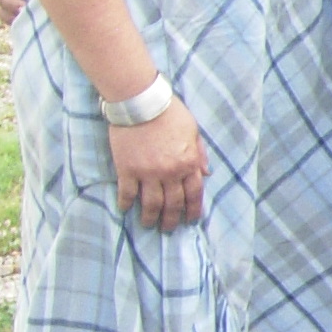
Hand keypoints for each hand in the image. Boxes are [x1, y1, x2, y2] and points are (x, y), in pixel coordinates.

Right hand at [111, 100, 206, 230]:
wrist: (141, 102)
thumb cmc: (169, 113)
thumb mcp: (193, 131)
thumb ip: (199, 154)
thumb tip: (207, 174)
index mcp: (188, 163)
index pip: (194, 194)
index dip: (193, 210)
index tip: (190, 221)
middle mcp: (170, 172)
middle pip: (173, 204)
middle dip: (172, 220)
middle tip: (168, 229)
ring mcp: (147, 173)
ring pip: (151, 204)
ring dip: (150, 217)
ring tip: (148, 224)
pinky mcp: (127, 169)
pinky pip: (127, 193)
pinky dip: (126, 204)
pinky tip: (125, 210)